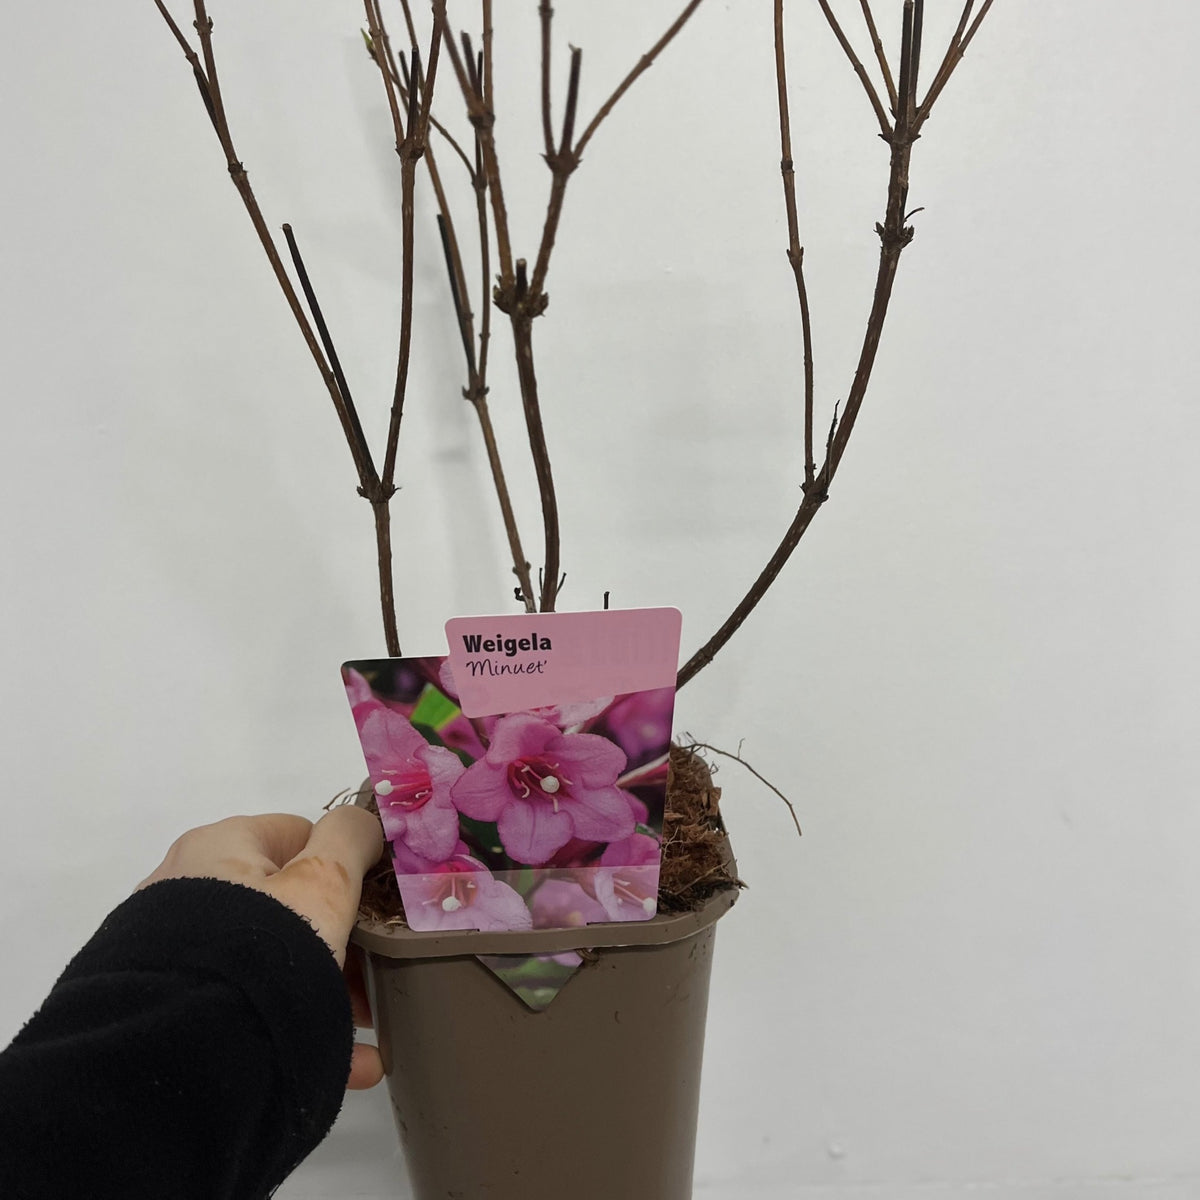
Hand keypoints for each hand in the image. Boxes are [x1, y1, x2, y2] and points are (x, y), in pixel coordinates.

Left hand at [139, 806, 385, 1089]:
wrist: (180, 1054)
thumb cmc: (261, 947)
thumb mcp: (323, 883)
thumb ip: (349, 840)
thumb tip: (363, 823)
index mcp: (219, 844)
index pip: (297, 835)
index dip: (343, 867)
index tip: (373, 911)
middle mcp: (187, 887)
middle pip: (286, 902)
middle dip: (337, 939)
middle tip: (372, 978)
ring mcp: (177, 949)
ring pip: (271, 960)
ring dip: (324, 988)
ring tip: (365, 1027)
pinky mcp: (171, 1002)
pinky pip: (248, 1005)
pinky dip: (296, 1024)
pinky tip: (350, 1062)